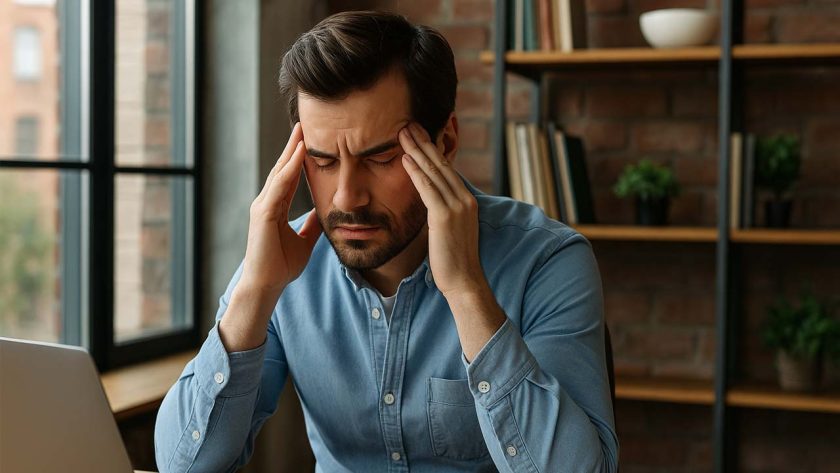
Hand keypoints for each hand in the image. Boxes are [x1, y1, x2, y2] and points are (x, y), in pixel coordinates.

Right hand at [239, 122, 322, 300]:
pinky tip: (299, 154)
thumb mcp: (304, 242)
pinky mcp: (263, 214)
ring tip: (302, 131)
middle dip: (293, 147)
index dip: (299, 159)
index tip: (309, 140)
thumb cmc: (281, 266)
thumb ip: (310, 226)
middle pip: (282, 168)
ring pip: (279, 173)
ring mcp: (263, 206)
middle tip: (303, 124)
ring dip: (291, 151)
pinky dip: (289, 169)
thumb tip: (320, 214)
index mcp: (275, 208)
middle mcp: (266, 203)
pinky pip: (279, 186)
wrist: (267, 285)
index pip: (289, 177)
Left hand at [398, 122, 484, 298]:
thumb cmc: (453, 261)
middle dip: (423, 142)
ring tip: (403, 133)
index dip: (432, 150)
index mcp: (466, 201)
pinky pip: (427, 188)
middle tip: (409, 124)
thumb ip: (441, 213)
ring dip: (416, 150)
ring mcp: (457, 206)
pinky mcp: (444, 216)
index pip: (447, 169)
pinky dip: (416, 172)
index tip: (419, 135)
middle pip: (441, 164)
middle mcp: (464, 199)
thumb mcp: (448, 230)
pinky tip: (405, 158)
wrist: (464, 281)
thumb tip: (429, 203)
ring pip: (434, 172)